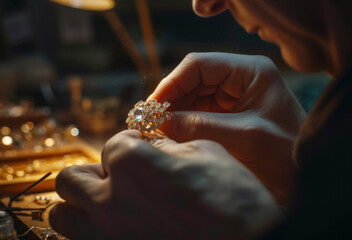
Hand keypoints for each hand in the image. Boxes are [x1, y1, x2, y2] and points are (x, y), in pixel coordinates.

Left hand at [50, 130, 280, 239]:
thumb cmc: (234, 197)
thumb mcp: (205, 151)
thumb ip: (168, 145)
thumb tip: (152, 145)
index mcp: (131, 162)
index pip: (114, 144)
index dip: (132, 143)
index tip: (145, 148)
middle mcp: (108, 200)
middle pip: (72, 178)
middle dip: (95, 171)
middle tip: (120, 174)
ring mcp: (107, 235)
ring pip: (63, 215)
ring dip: (80, 203)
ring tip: (108, 201)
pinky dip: (89, 229)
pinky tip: (117, 224)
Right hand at [148, 52, 306, 203]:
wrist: (307, 177)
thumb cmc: (287, 153)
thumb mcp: (244, 137)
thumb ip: (200, 126)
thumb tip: (159, 122)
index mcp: (250, 72)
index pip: (199, 65)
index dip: (172, 82)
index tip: (152, 105)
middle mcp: (240, 80)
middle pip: (193, 81)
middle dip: (171, 100)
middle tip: (150, 121)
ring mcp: (234, 98)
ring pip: (193, 98)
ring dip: (175, 113)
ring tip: (158, 130)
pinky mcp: (230, 116)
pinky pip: (199, 114)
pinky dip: (184, 124)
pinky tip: (172, 135)